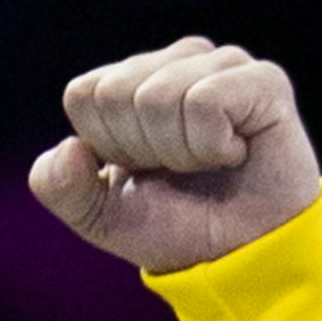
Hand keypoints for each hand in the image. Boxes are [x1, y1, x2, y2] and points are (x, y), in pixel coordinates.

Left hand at [30, 37, 321, 272]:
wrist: (243, 260)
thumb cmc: (178, 228)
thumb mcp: (100, 215)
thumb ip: (58, 186)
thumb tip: (69, 148)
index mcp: (134, 79)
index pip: (85, 94)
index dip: (109, 147)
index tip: (145, 170)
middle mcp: (178, 60)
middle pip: (117, 94)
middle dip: (143, 151)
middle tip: (183, 171)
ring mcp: (223, 64)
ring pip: (158, 97)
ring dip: (180, 153)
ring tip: (212, 164)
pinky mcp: (263, 81)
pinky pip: (204, 102)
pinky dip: (212, 146)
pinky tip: (236, 155)